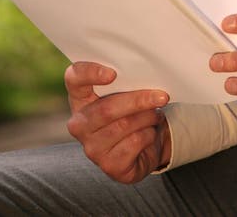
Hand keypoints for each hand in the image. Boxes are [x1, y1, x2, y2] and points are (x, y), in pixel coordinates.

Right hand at [65, 61, 171, 182]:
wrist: (145, 147)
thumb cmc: (132, 112)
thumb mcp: (125, 94)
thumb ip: (125, 81)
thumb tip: (144, 72)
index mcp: (80, 99)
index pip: (74, 79)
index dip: (90, 73)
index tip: (113, 74)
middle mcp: (79, 124)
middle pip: (106, 109)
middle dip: (138, 100)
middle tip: (162, 96)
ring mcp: (92, 148)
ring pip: (124, 125)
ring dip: (147, 117)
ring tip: (155, 115)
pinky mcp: (109, 165)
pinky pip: (134, 142)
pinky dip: (149, 134)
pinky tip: (149, 133)